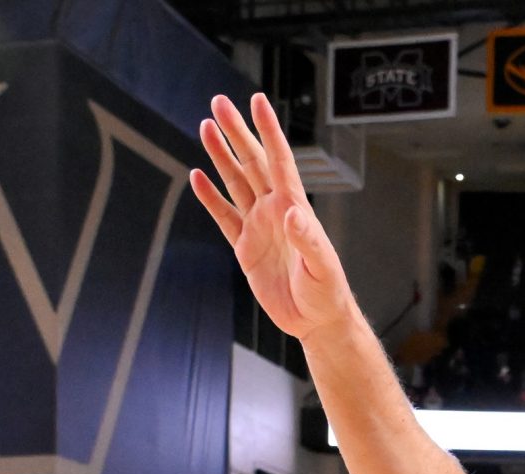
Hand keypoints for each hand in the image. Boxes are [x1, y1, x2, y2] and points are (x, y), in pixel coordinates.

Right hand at [191, 94, 355, 341]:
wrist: (315, 320)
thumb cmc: (326, 292)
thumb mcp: (321, 266)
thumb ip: (307, 239)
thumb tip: (291, 213)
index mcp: (294, 208)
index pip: (279, 161)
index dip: (268, 131)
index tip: (257, 101)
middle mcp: (275, 211)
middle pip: (252, 163)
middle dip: (236, 132)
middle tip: (218, 101)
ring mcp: (258, 227)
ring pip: (236, 182)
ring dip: (221, 155)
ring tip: (206, 126)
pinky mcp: (245, 248)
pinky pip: (224, 216)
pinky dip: (210, 197)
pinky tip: (198, 176)